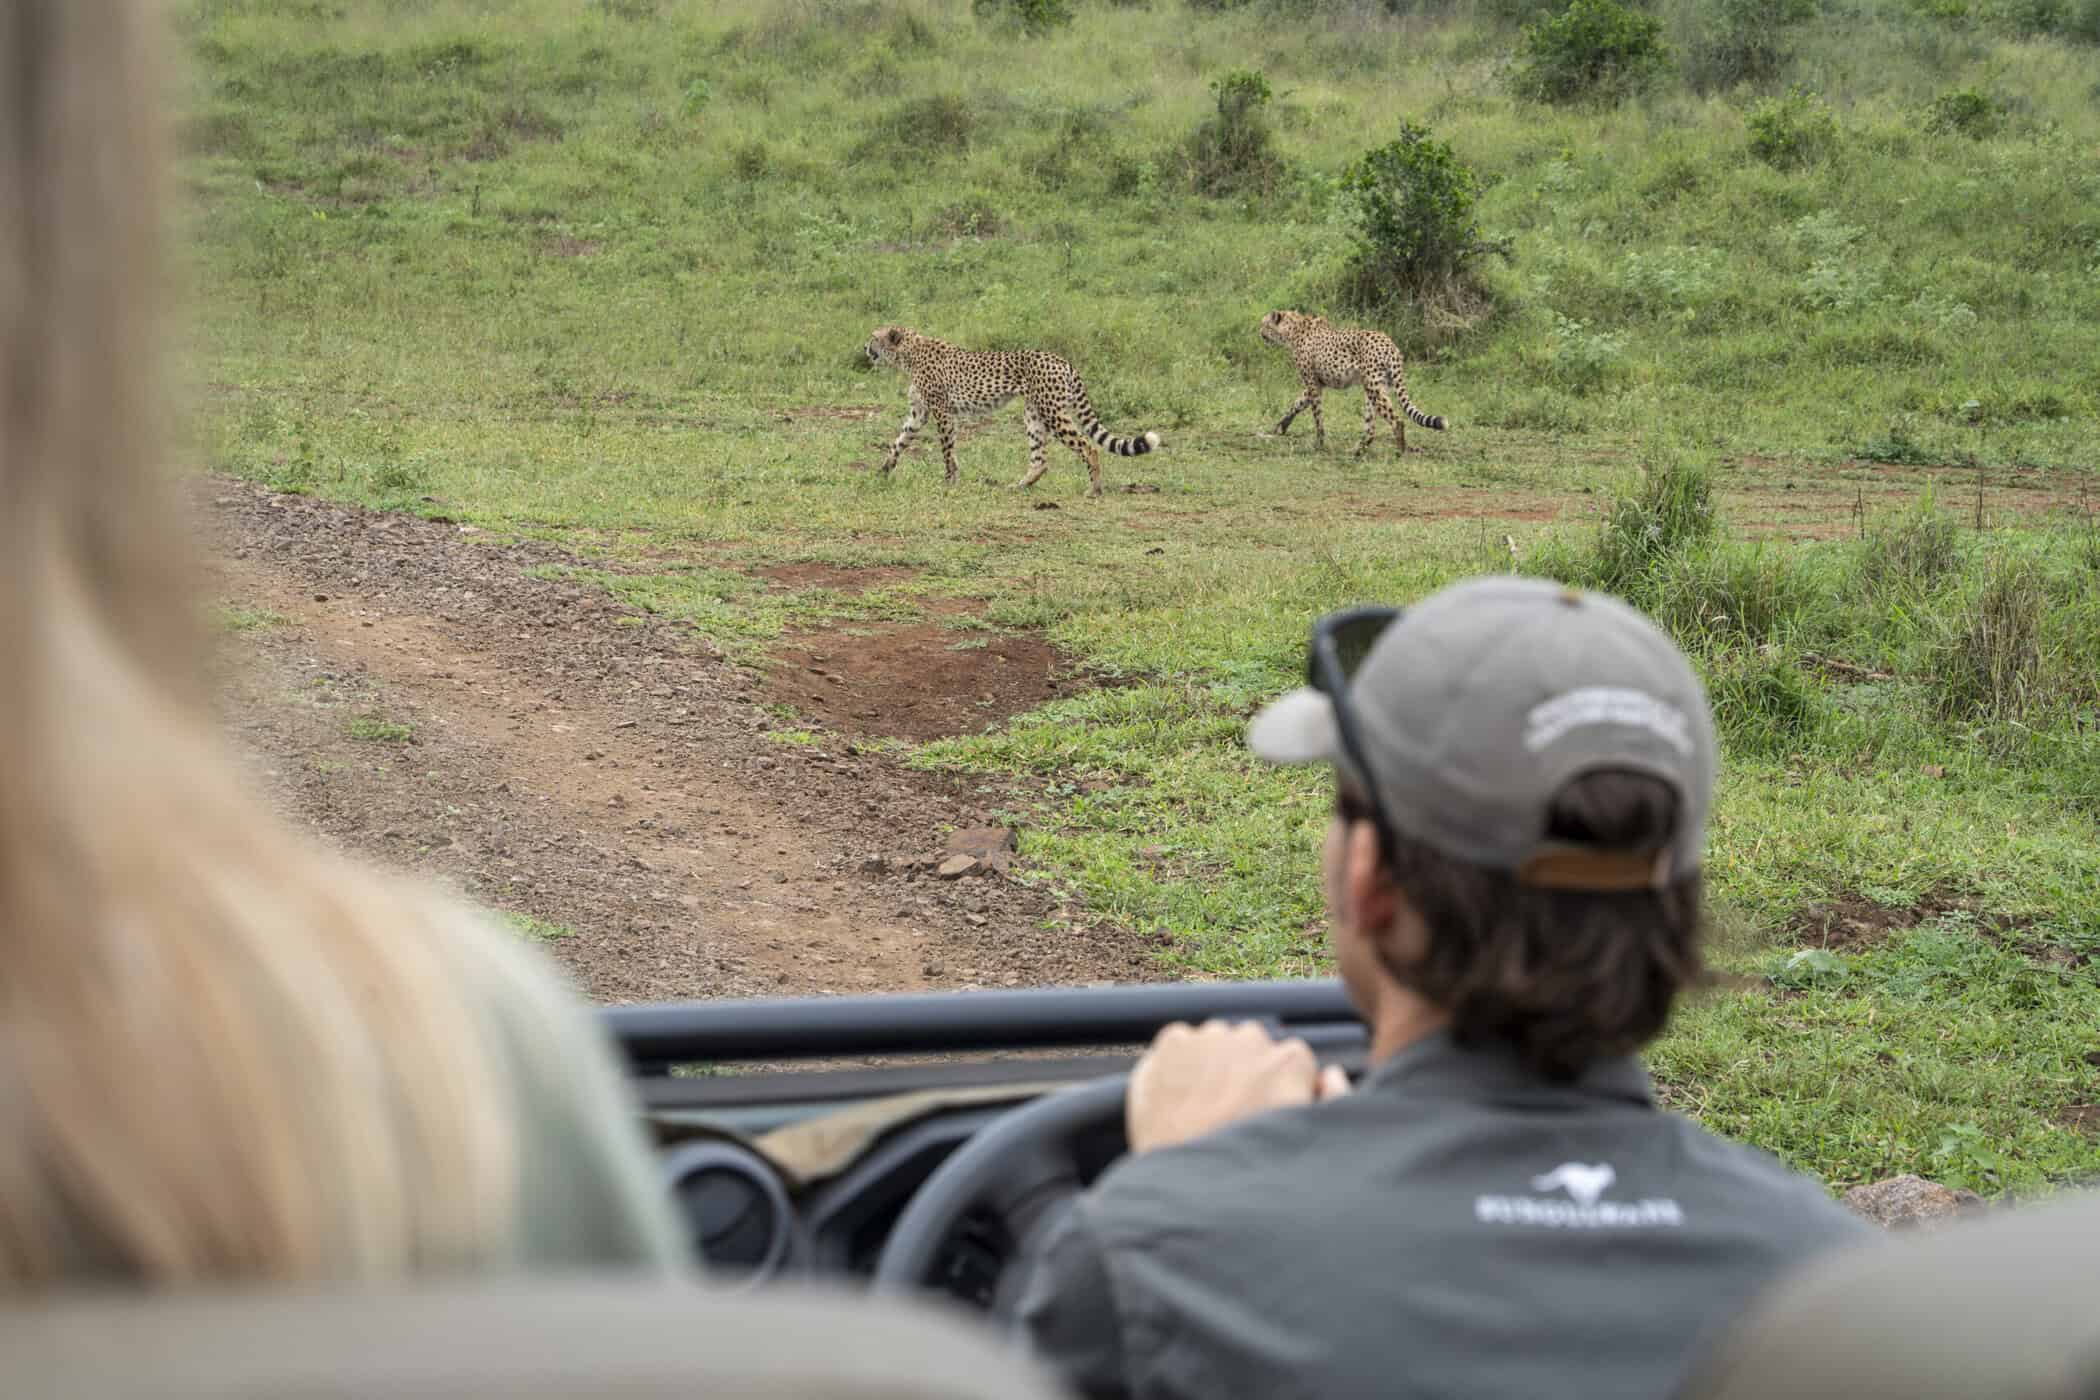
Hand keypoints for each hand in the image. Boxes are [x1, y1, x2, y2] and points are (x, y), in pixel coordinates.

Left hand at [1125, 1019, 1351, 1154]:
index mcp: (1290, 1061)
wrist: (1188, 1189)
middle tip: (1230, 1112)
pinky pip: (1180, 1042)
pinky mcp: (1173, 1043)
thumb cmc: (1247, 1175)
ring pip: (1216, 1041)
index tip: (1261, 1110)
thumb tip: (1331, 1074)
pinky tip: (1178, 1098)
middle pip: (1252, 1046)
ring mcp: (1208, 1039)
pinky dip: (1178, 1063)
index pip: (1291, 1061)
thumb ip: (1333, 1102)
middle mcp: (1252, 1040)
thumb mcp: (1308, 1144)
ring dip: (1212, 1064)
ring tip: (1201, 1108)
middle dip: (1245, 1071)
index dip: (1275, 1087)